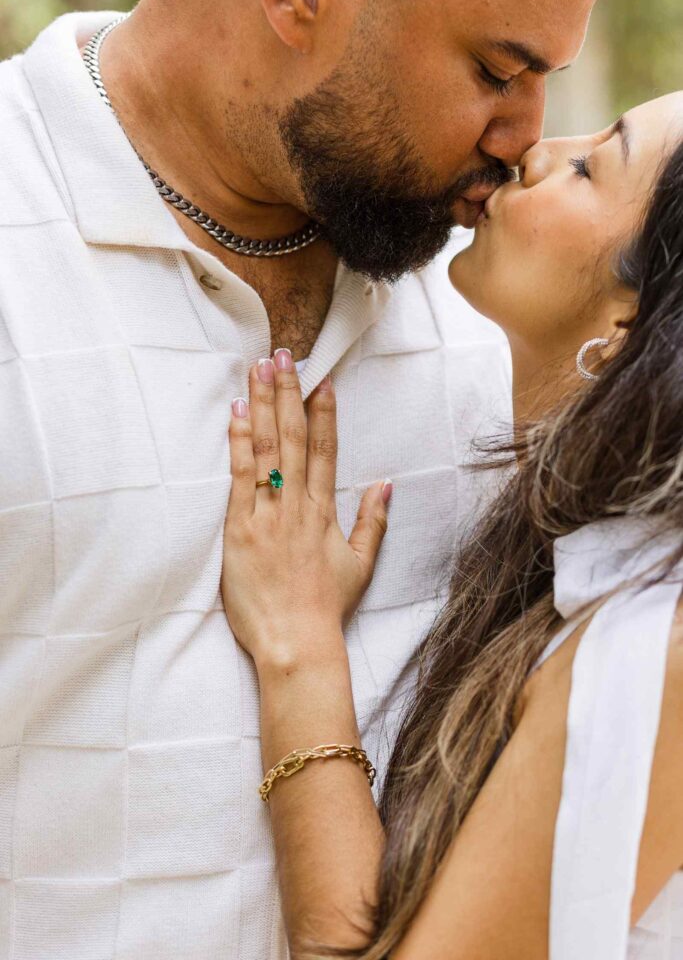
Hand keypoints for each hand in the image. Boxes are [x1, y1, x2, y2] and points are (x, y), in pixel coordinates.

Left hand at [222, 349, 392, 672]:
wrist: (298, 643)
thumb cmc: (326, 608)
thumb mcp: (360, 565)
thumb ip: (373, 520)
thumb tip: (386, 483)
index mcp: (325, 512)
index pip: (326, 450)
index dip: (324, 412)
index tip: (322, 380)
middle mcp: (299, 505)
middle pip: (295, 438)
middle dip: (290, 393)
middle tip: (284, 356)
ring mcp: (268, 515)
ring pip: (268, 449)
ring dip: (264, 405)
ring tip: (258, 369)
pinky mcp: (239, 530)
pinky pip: (240, 477)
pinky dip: (240, 443)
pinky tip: (238, 412)